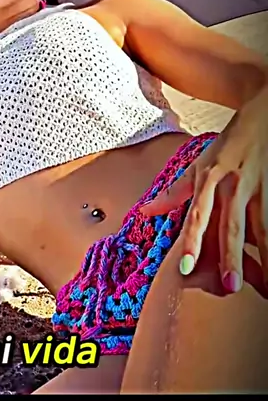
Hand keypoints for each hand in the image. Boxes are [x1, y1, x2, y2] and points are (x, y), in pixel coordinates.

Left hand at [140, 86, 267, 294]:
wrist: (265, 112)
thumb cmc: (229, 143)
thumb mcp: (199, 162)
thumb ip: (175, 191)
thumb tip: (146, 212)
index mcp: (209, 177)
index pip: (197, 215)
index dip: (190, 241)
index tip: (184, 269)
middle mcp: (234, 182)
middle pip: (232, 226)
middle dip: (232, 257)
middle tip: (230, 288)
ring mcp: (260, 184)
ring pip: (263, 227)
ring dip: (266, 258)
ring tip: (267, 287)